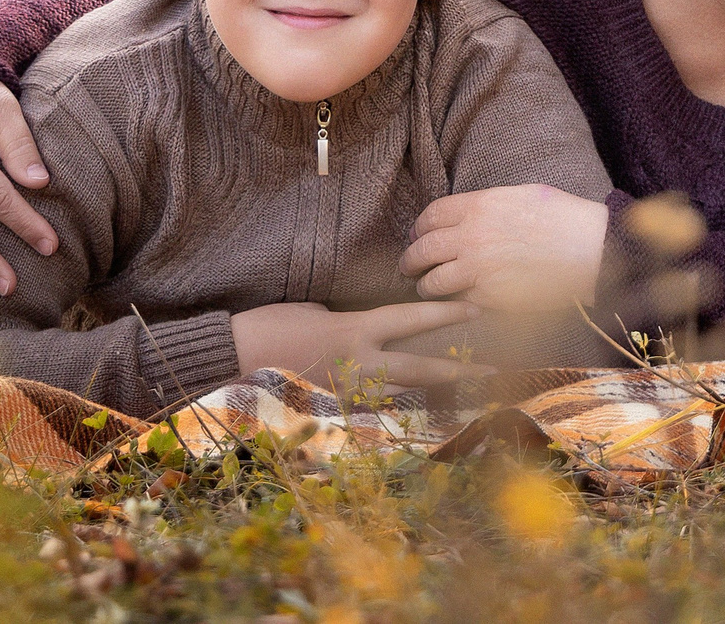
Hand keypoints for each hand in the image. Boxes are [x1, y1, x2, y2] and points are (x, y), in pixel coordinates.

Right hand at [230, 300, 488, 389]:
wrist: (230, 359)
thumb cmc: (268, 326)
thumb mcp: (317, 312)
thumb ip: (351, 321)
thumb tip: (371, 329)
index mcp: (355, 331)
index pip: (412, 320)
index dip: (445, 315)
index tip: (475, 311)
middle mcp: (358, 364)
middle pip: (420, 368)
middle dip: (458, 369)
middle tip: (494, 371)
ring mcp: (346, 393)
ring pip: (401, 396)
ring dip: (432, 396)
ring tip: (466, 395)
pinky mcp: (332, 412)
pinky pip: (372, 410)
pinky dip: (394, 410)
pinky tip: (417, 414)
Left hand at [398, 184, 608, 312]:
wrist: (593, 250)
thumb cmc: (565, 219)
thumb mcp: (524, 195)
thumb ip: (489, 204)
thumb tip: (467, 214)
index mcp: (480, 206)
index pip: (430, 216)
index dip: (418, 228)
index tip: (417, 236)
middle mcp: (472, 237)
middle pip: (421, 250)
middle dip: (410, 261)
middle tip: (410, 267)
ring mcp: (478, 269)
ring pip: (431, 283)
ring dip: (426, 287)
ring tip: (430, 289)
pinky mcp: (489, 297)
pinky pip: (457, 302)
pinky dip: (455, 303)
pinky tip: (461, 300)